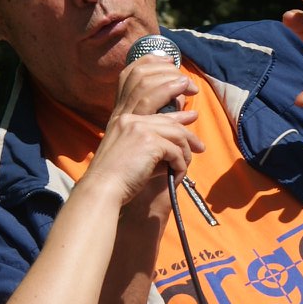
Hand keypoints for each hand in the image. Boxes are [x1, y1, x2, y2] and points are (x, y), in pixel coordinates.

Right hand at [86, 82, 200, 209]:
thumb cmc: (114, 180)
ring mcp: (140, 128)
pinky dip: (180, 166)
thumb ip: (151, 149)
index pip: (157, 114)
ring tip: (186, 167)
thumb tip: (176, 151)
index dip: (177, 118)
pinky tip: (176, 177)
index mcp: (123, 119)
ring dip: (185, 153)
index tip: (191, 118)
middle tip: (200, 147)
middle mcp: (131, 119)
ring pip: (177, 135)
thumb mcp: (131, 156)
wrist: (102, 189)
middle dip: (188, 135)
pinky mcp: (150, 142)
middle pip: (170, 122)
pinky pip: (176, 152)